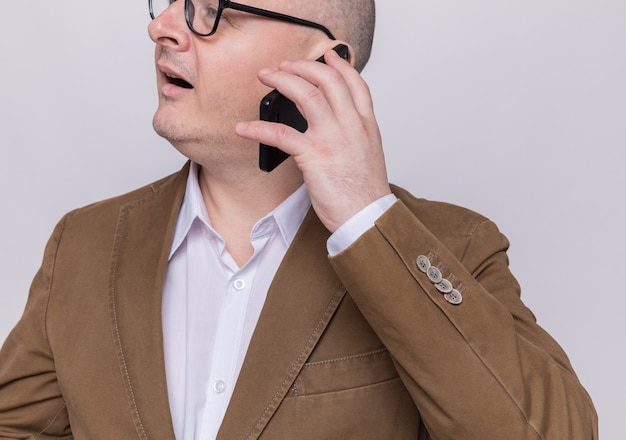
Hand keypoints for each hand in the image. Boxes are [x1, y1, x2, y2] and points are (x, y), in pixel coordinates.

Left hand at [236, 49, 390, 232]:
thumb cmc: (365, 194)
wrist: (367, 217)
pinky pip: (281, 133)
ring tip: (266, 77)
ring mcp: (333, 138)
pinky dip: (259, 128)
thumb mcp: (369, 156)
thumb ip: (354, 136)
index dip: (340, 66)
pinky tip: (245, 128)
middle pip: (328, 81)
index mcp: (366, 126)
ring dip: (282, 81)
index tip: (329, 55)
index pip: (356, 84)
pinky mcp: (314, 155)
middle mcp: (352, 126)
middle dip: (303, 67)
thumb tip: (334, 127)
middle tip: (285, 66)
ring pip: (307, 95)